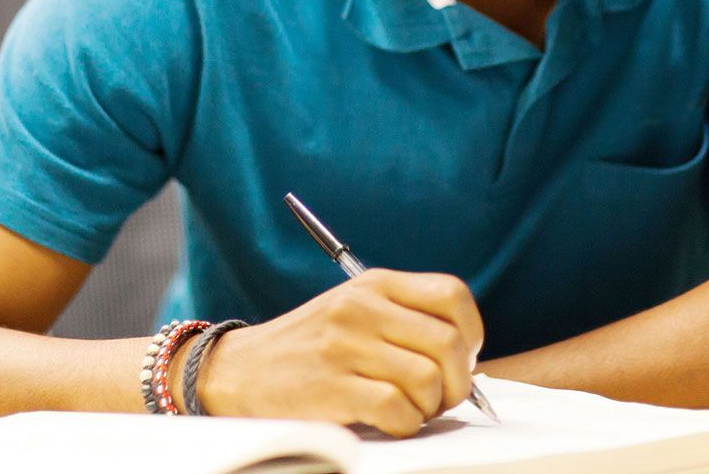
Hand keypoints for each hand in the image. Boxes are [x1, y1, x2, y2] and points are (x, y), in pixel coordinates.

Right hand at [195, 269, 483, 436]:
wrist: (236, 372)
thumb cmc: (308, 348)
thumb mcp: (353, 311)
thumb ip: (404, 319)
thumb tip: (466, 358)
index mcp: (373, 284)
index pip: (452, 294)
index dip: (471, 332)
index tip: (463, 357)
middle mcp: (361, 308)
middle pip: (449, 342)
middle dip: (459, 381)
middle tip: (442, 397)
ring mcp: (344, 346)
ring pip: (428, 379)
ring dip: (429, 407)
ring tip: (409, 409)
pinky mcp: (331, 387)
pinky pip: (398, 409)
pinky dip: (404, 424)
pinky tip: (388, 421)